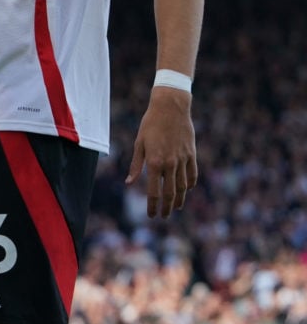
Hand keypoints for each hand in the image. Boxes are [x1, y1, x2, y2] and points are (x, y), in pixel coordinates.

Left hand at [127, 87, 197, 218]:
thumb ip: (136, 165)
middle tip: (163, 216)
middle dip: (166, 207)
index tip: (152, 215)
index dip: (153, 206)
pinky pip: (193, 175)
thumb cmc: (150, 124)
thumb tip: (130, 183)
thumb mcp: (139, 143)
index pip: (154, 192)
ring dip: (179, 200)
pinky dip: (189, 185)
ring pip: (183, 187)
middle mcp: (170, 164)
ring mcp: (183, 160)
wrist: (171, 108)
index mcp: (154, 162)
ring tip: (174, 207)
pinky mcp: (192, 155)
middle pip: (170, 193)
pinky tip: (185, 190)